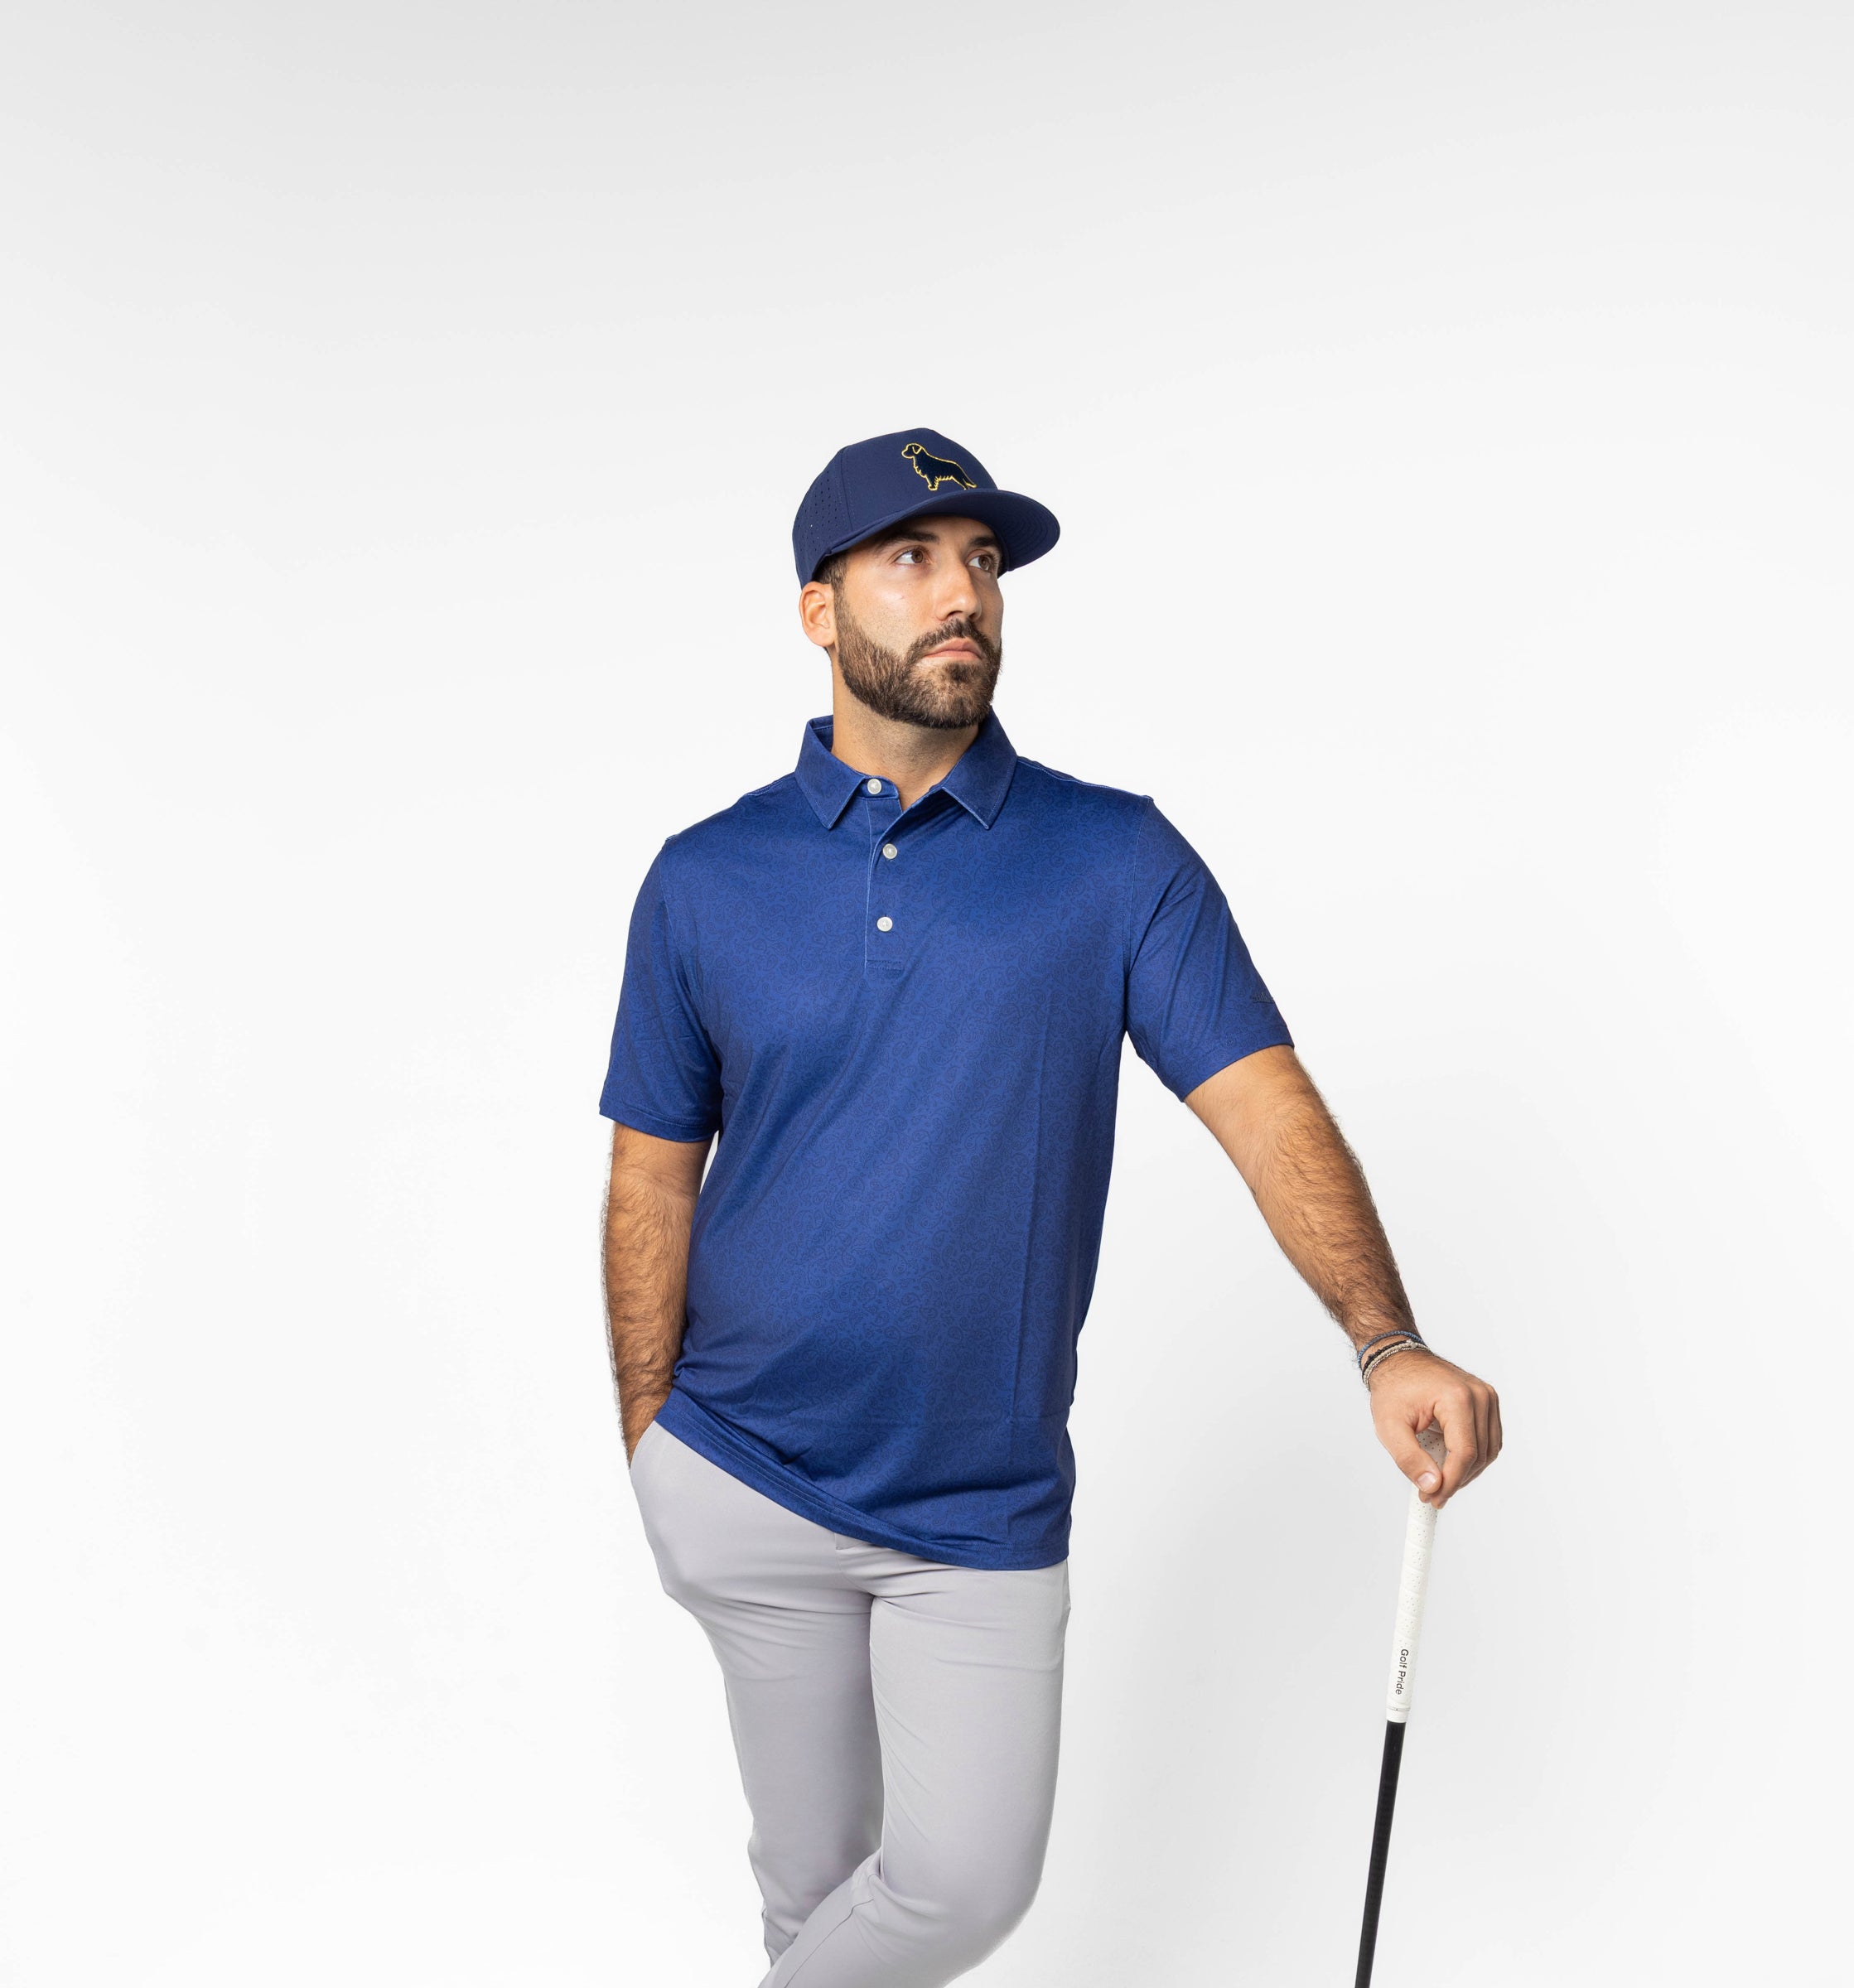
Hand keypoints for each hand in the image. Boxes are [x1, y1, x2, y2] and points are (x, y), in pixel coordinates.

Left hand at [1367, 1347, 1500, 1508]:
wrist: (1398, 1359)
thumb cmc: (1393, 1388)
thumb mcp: (1389, 1426)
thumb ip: (1409, 1459)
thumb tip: (1432, 1486)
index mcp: (1456, 1398)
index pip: (1464, 1453)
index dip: (1450, 1482)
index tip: (1433, 1498)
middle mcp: (1479, 1395)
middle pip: (1479, 1455)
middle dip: (1456, 1480)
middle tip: (1432, 1494)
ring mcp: (1487, 1397)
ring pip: (1488, 1451)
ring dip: (1467, 1472)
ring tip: (1440, 1481)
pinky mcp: (1487, 1402)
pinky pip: (1489, 1440)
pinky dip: (1473, 1457)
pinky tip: (1451, 1464)